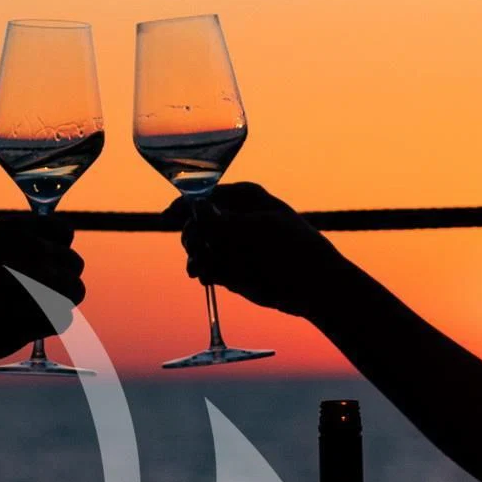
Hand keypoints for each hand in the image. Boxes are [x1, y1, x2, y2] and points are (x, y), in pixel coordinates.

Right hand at [0, 215, 85, 372]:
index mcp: (15, 230)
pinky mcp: (41, 317)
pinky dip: (48, 325)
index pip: (65, 232)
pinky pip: (64, 319)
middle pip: (74, 264)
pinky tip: (23, 324)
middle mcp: (31, 252)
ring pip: (75, 291)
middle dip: (61, 279)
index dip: (58, 250)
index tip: (47, 263)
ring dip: (59, 302)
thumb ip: (17, 244)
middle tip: (36, 293)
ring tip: (29, 309)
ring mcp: (40, 285)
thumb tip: (49, 248)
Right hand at [175, 184, 349, 322]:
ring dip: (195, 255)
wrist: (313, 285)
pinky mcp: (230, 269)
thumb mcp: (258, 230)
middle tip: (196, 248)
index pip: (203, 196)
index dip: (184, 205)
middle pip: (195, 222)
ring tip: (200, 267)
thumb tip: (196, 207)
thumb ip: (224, 222)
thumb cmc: (292, 248)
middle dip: (191, 235)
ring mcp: (231, 245)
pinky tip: (205, 276)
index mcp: (243, 198)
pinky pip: (206, 267)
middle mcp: (234, 219)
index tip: (168, 217)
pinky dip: (203, 271)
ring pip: (198, 246)